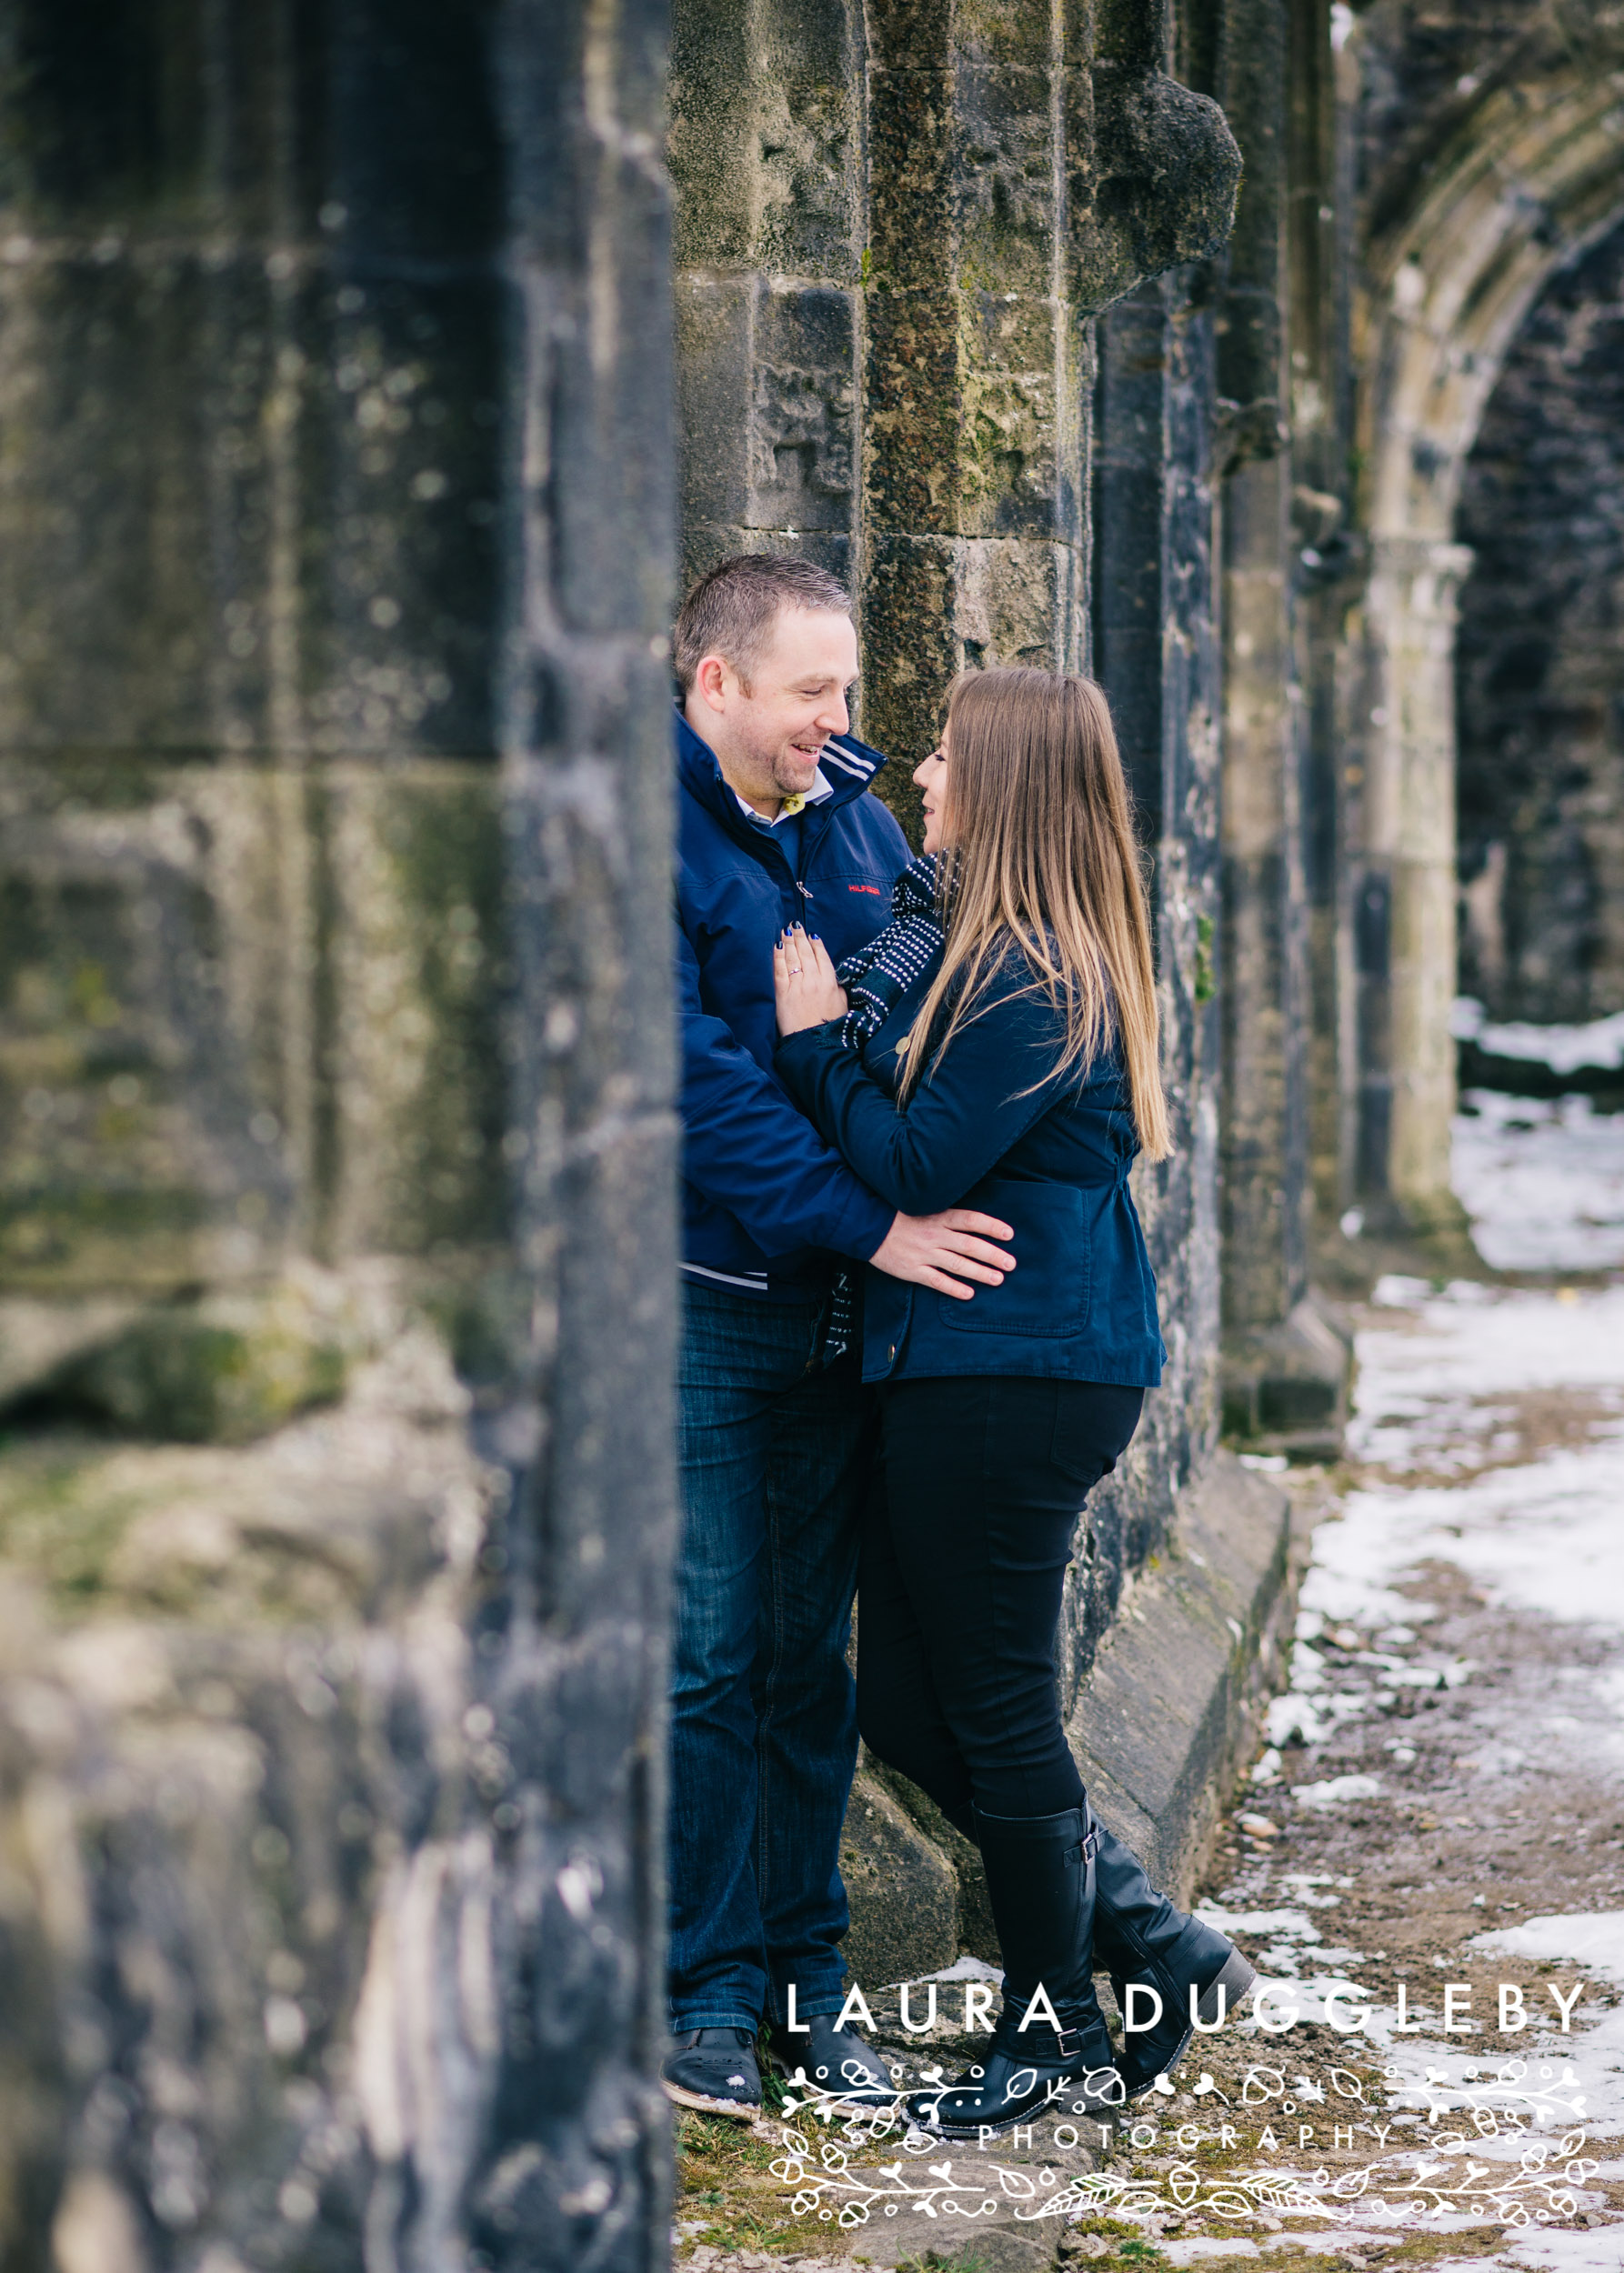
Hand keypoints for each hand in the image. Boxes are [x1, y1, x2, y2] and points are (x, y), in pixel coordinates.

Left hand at [774, 924, 847, 1034]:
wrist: (815, 1044)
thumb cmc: (831, 1028)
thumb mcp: (843, 1005)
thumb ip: (838, 988)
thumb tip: (835, 978)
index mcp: (830, 982)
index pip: (821, 956)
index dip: (815, 943)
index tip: (811, 934)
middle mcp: (813, 980)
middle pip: (805, 952)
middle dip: (800, 936)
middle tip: (795, 925)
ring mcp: (797, 985)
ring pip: (792, 958)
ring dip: (789, 942)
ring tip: (785, 930)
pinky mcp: (783, 993)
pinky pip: (779, 970)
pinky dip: (778, 956)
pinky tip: (776, 946)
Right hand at [869, 1209, 1015, 1299]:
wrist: (868, 1226)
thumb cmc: (898, 1215)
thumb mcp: (924, 1207)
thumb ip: (946, 1215)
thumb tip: (972, 1221)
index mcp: (938, 1216)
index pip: (971, 1220)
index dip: (991, 1226)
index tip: (1009, 1234)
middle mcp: (934, 1234)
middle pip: (970, 1245)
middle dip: (993, 1255)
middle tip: (1011, 1264)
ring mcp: (924, 1253)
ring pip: (957, 1264)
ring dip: (980, 1272)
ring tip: (998, 1279)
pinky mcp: (913, 1270)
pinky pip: (937, 1281)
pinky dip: (954, 1288)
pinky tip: (969, 1294)